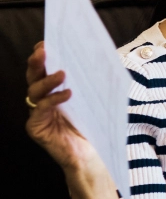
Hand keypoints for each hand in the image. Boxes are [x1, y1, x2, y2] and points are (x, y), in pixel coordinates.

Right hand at [25, 41, 99, 174]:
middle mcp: (40, 101)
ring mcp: (36, 114)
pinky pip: (41, 109)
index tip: (45, 42)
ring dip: (47, 80)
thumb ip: (89, 83)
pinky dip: (54, 99)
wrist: (88, 155)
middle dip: (37, 63)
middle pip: (33, 77)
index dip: (42, 57)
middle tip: (44, 51)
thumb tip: (100, 59)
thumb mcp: (92, 100)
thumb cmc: (91, 126)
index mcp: (52, 92)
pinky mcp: (35, 127)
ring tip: (62, 73)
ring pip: (34, 91)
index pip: (43, 71)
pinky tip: (68, 94)